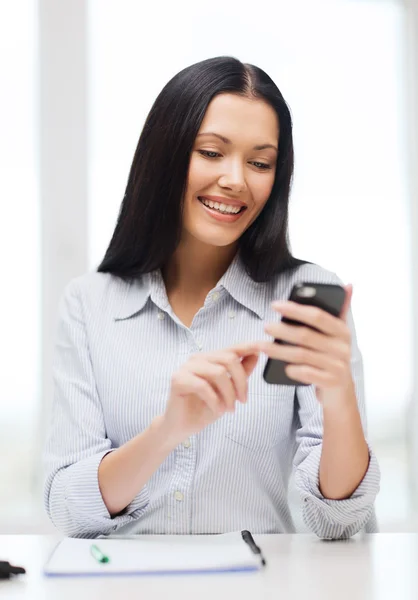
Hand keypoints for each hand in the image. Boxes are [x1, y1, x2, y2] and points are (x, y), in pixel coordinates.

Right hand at [160, 343, 259, 444]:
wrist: (182, 427)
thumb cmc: (204, 408)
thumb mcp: (229, 391)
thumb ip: (240, 372)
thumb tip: (256, 354)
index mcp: (210, 358)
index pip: (232, 348)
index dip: (248, 346)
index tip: (263, 346)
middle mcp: (198, 358)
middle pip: (228, 359)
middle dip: (241, 382)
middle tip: (243, 401)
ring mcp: (186, 367)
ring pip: (218, 373)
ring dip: (228, 394)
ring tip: (229, 409)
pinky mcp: (178, 379)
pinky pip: (203, 386)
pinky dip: (215, 401)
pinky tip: (217, 410)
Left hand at [259, 284, 353, 403]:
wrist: (340, 391)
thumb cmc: (332, 357)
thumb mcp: (337, 335)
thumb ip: (340, 311)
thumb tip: (348, 286)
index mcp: (342, 331)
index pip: (317, 316)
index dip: (295, 309)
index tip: (275, 305)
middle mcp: (342, 347)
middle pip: (306, 336)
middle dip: (282, 330)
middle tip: (265, 326)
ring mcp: (338, 365)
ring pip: (302, 355)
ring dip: (279, 350)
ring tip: (262, 345)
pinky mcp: (331, 381)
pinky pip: (307, 373)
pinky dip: (293, 370)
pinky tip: (282, 367)